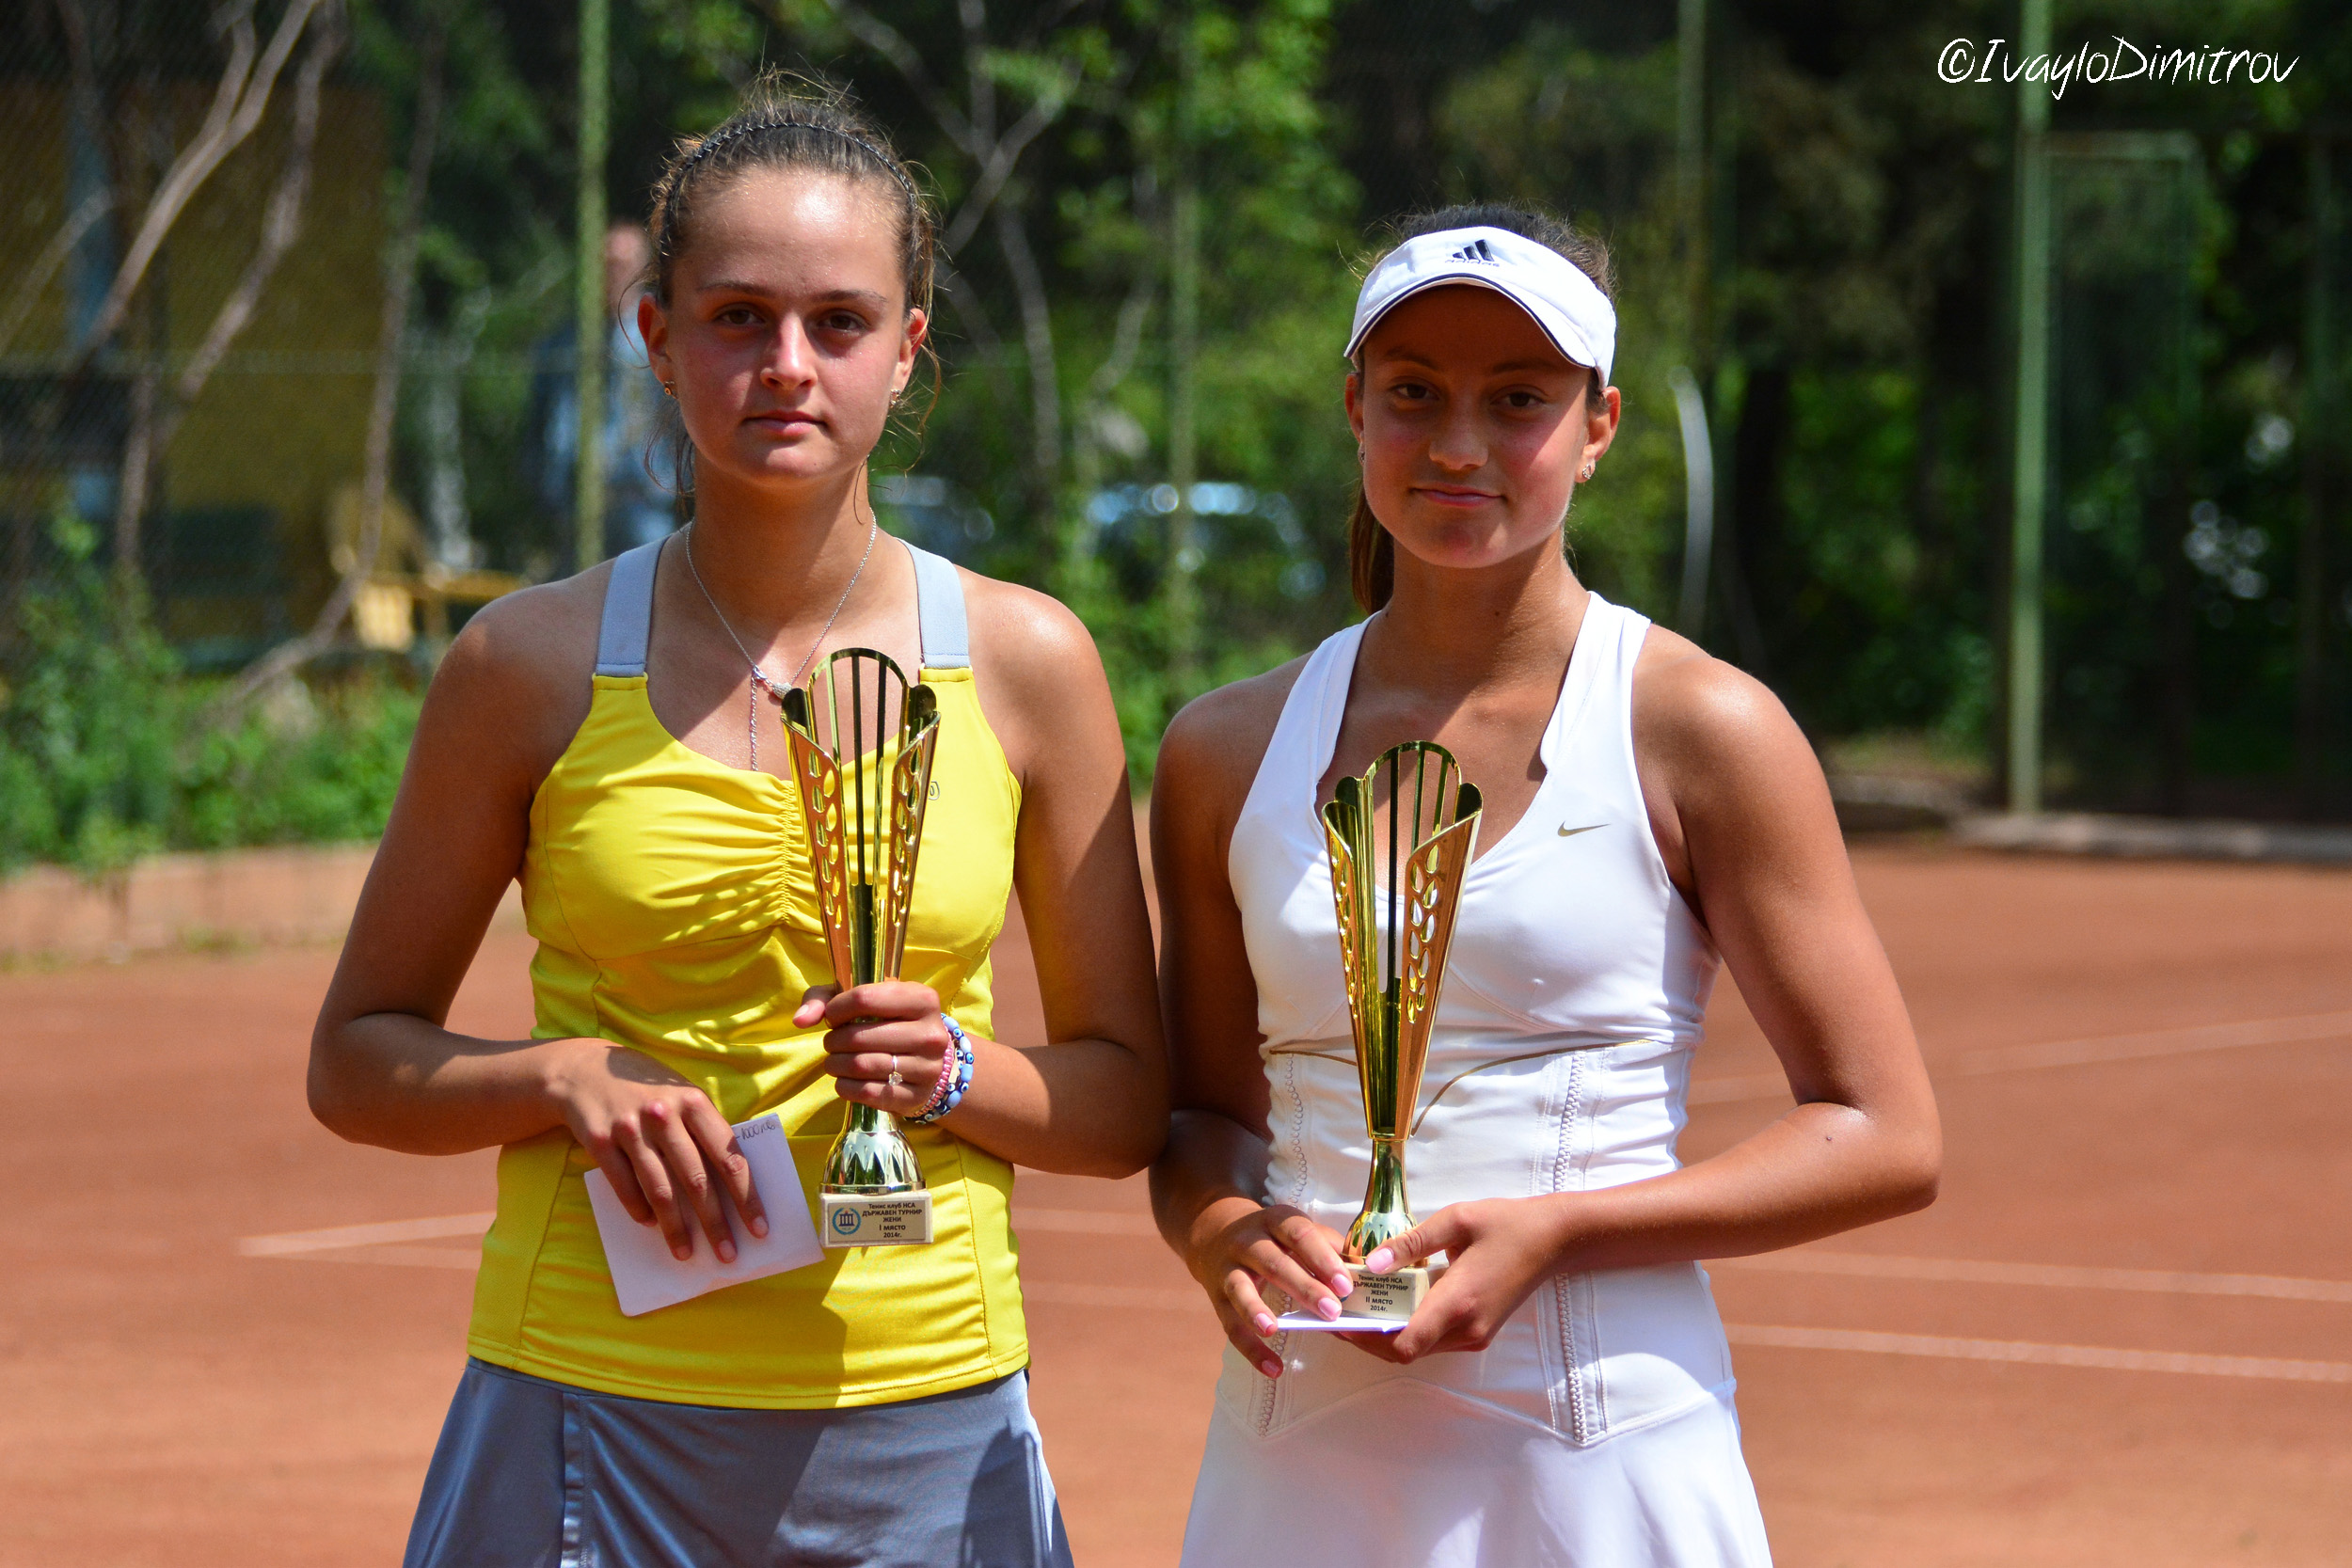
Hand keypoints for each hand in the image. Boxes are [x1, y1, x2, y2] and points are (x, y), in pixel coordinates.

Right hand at [541, 1038, 766, 1263]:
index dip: (746, 1197)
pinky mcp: (600, 1140)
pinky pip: (624, 1185)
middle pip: (696, 1179)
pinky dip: (639, 1209)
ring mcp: (630, 1128)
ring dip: (675, 1227)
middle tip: (727, 1255)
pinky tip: (650, 1225)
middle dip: (715, 1222)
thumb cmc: (648, 1089)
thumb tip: (732, 1183)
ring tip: (685, 1253)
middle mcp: (664, 1114)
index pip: (729, 1157)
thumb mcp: (682, 1095)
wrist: (584, 1070)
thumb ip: (704, 1130)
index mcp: (694, 1102)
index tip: (759, 1228)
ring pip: (660, 1189)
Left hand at [796, 980, 956, 1118]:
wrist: (928, 1062)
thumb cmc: (890, 1022)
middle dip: (833, 1040)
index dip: (836, 1009)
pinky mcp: (916, 1097)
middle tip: (832, 1043)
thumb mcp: (865, 999)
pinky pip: (867, 1093)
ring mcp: (927, 1068)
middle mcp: (932, 1034)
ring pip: (861, 1066)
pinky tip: (844, 1080)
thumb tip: (800, 1019)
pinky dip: (845, 1086)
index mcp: (923, 999)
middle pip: (859, 1036)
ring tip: (834, 1061)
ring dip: (835, 1064)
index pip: (865, 998)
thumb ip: (825, 999)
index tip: (833, 1017)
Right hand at [1181, 1197, 1356, 1377]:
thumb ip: (1329, 1249)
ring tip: (1274, 1330)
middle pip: (1274, 1263)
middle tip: (1332, 1311)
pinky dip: (1250, 1349)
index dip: (1322, 1258)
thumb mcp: (1297, 1231)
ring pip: (1240, 1289)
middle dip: (1303, 1287)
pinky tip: (1272, 1368)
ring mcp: (1228, 1268)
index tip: (1346, 1284)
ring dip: (1255, 1310)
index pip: (1299, 1234)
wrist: (1214, 1233)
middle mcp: (1248, 1240)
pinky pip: (1231, 1325)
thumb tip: (1366, 1272)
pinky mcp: (1216, 1297)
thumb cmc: (1273, 1238)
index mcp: (1275, 1221)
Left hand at [1346, 1195, 1572, 1363]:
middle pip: (1406, 1351)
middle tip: (1340, 1314)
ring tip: (1359, 1307)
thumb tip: (1371, 1264)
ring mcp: (1476, 1335)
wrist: (1554, 1240)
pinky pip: (1435, 1339)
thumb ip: (1411, 1243)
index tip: (1341, 1321)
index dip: (1367, 1340)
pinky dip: (1409, 1328)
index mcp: (1459, 1301)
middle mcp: (1467, 1328)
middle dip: (1369, 1337)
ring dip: (1387, 1334)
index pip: (1405, 1343)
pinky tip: (1392, 1305)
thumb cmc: (1506, 1224)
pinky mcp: (1479, 1332)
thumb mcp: (1456, 1220)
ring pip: (1420, 1348)